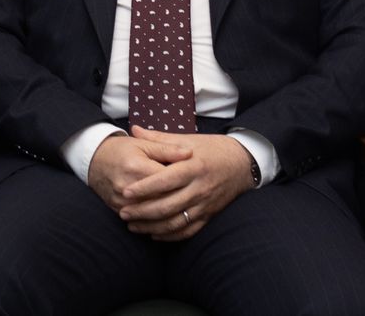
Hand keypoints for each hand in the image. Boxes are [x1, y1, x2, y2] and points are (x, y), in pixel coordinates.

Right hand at [86, 134, 193, 213]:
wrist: (94, 159)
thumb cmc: (121, 149)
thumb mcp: (143, 144)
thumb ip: (166, 148)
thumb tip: (189, 153)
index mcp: (137, 166)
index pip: (167, 179)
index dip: (184, 180)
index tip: (196, 179)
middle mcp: (128, 187)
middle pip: (161, 200)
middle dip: (180, 200)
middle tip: (195, 198)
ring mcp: (122, 201)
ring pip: (152, 215)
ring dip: (170, 216)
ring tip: (185, 211)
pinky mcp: (117, 209)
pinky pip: (140, 222)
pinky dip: (155, 223)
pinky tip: (168, 221)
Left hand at [115, 127, 255, 240]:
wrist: (242, 163)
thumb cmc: (211, 149)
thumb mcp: (187, 140)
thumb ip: (159, 139)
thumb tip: (134, 130)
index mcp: (192, 167)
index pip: (165, 181)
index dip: (145, 188)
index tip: (126, 192)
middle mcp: (199, 188)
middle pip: (168, 205)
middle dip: (143, 211)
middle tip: (123, 212)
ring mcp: (205, 205)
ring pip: (176, 222)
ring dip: (152, 226)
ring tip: (132, 225)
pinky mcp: (209, 216)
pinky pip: (188, 231)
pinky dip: (170, 235)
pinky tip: (154, 234)